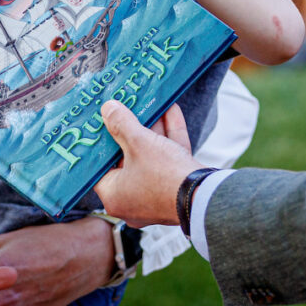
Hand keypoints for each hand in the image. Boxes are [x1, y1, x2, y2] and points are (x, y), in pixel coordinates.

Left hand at [94, 102, 199, 228]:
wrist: (205, 196)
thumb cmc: (164, 177)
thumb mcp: (139, 143)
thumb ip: (121, 124)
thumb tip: (108, 109)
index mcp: (114, 195)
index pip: (100, 167)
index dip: (101, 144)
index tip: (103, 124)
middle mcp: (132, 200)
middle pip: (128, 159)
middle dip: (132, 131)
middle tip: (128, 110)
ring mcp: (155, 196)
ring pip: (151, 157)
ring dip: (153, 131)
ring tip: (151, 105)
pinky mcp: (175, 190)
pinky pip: (168, 160)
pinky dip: (169, 138)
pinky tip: (171, 111)